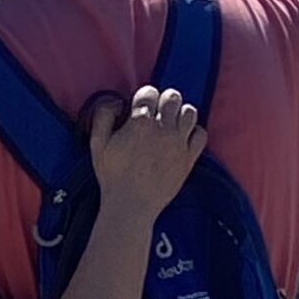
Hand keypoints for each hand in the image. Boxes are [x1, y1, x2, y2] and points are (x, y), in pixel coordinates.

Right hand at [87, 85, 207, 223]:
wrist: (131, 205)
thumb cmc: (112, 176)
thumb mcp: (97, 144)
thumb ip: (103, 116)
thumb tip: (116, 102)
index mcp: (140, 123)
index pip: (149, 92)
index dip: (144, 96)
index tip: (141, 105)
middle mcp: (162, 129)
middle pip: (173, 97)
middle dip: (164, 99)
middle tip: (158, 111)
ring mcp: (178, 144)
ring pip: (190, 112)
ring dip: (180, 113)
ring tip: (171, 122)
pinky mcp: (189, 158)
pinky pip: (201, 134)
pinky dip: (194, 132)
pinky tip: (183, 137)